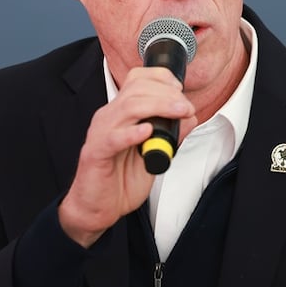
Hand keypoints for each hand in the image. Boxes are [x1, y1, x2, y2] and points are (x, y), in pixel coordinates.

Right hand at [58, 66, 196, 247]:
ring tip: (178, 113)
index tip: (180, 90)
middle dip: (167, 94)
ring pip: (128, 108)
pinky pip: (113, 138)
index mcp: (120, 113)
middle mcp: (109, 117)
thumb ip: (170, 133)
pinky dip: (132, 133)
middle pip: (136, 90)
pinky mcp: (96, 153)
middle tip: (185, 107)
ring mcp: (101, 133)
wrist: (97, 207)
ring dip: (158, 106)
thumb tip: (189, 117)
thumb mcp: (153, 152)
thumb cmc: (120, 179)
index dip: (161, 78)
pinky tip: (147, 132)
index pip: (136, 80)